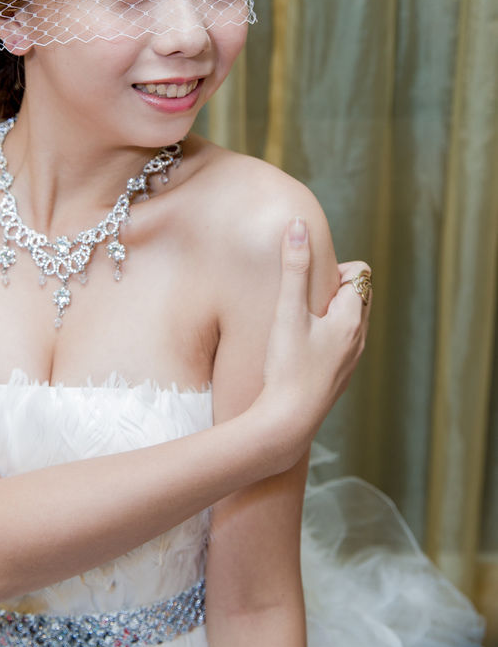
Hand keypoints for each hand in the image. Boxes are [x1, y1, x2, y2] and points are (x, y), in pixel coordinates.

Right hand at [259, 217, 370, 464]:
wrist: (287, 421)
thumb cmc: (287, 365)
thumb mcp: (287, 311)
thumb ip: (294, 266)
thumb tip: (298, 224)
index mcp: (353, 318)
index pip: (360, 273)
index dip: (335, 269)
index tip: (308, 283)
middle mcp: (359, 338)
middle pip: (359, 295)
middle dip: (333, 289)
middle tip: (302, 300)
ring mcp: (351, 360)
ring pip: (350, 321)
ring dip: (329, 313)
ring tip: (298, 322)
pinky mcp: (339, 377)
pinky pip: (341, 343)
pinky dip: (325, 336)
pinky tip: (298, 348)